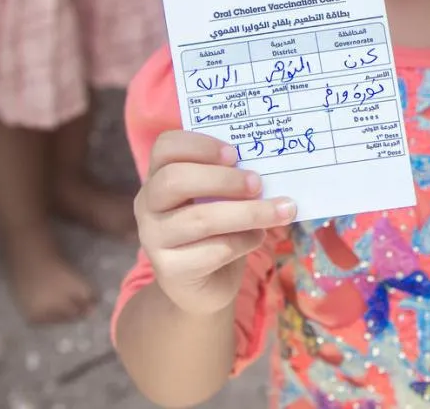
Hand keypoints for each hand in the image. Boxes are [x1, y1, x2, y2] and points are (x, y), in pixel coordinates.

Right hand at [134, 131, 297, 317]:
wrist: (203, 284)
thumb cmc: (216, 228)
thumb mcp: (220, 197)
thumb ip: (233, 178)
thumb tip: (271, 165)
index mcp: (158, 175)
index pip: (166, 147)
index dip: (200, 145)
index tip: (235, 154)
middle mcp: (147, 204)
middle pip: (175, 180)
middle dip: (223, 179)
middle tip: (258, 183)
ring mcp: (154, 238)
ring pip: (200, 219)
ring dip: (249, 212)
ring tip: (282, 210)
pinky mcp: (170, 270)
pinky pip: (214, 250)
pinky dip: (244, 241)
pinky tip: (258, 237)